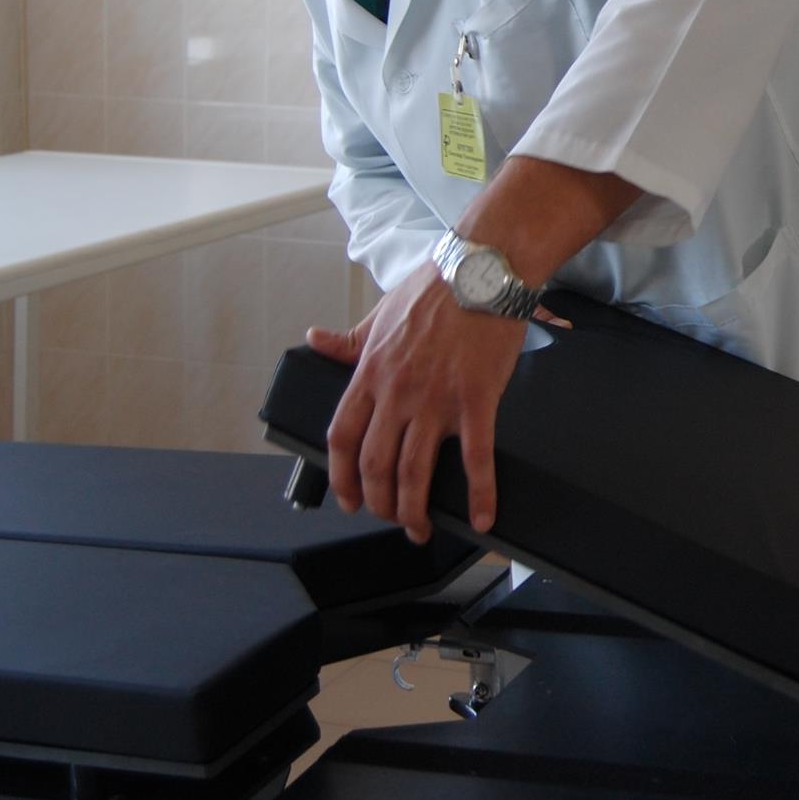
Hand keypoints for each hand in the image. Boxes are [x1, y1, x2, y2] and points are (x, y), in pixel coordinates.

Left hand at [306, 265, 556, 543]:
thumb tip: (316, 339)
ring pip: (415, 470)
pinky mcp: (476, 400)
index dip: (341, 478)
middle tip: (390, 518)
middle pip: (376, 464)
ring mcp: (436, 399)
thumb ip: (349, 340)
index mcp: (371, 372)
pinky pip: (475, 459)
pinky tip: (481, 516)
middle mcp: (398, 391)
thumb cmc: (436, 288)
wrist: (483, 270)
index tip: (349, 499)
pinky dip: (479, 494)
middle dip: (380, 503)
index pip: (342, 437)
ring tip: (421, 529)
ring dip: (414, 510)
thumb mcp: (380, 313)